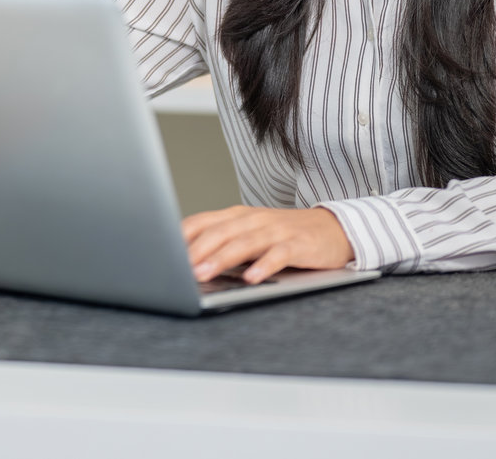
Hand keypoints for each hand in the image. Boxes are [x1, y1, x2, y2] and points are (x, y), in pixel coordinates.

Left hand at [182, 205, 355, 284]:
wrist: (334, 230)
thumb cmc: (285, 235)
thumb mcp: (250, 235)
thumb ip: (222, 244)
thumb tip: (186, 263)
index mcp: (238, 216)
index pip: (203, 221)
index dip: (182, 236)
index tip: (162, 251)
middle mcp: (254, 220)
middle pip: (220, 232)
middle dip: (197, 250)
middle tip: (178, 268)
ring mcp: (276, 231)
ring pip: (244, 242)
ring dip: (222, 258)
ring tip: (204, 273)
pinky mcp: (298, 245)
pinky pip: (278, 254)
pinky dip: (264, 265)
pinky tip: (252, 278)